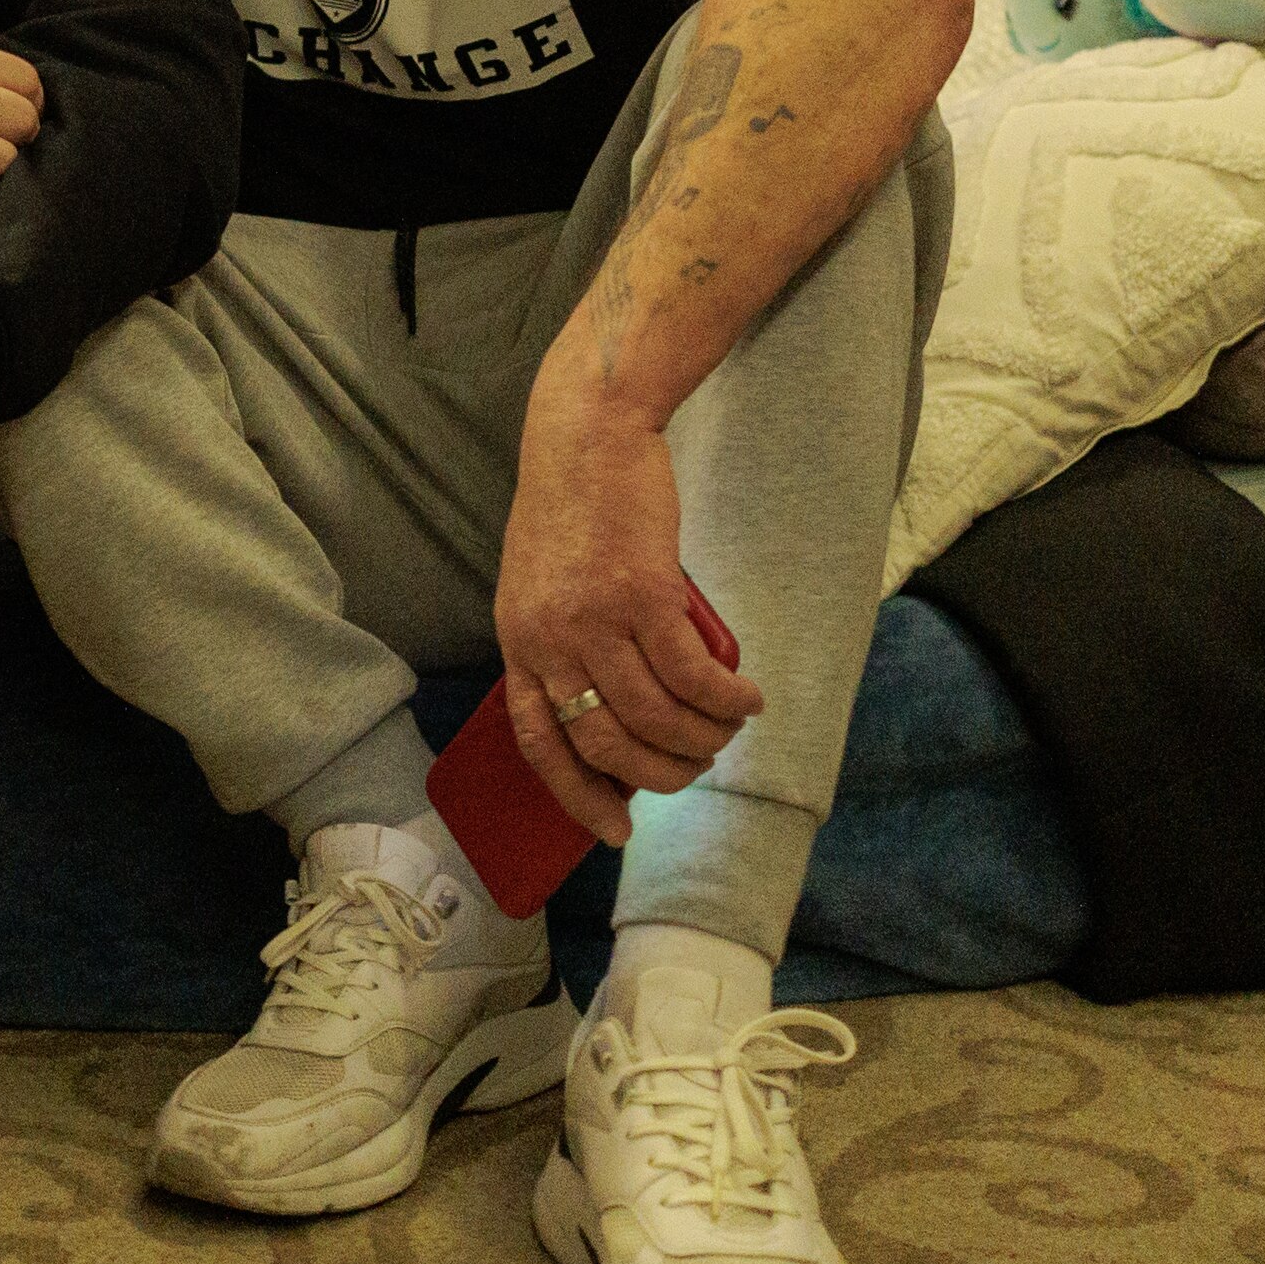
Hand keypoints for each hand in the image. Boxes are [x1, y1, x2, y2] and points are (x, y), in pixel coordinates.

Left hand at [491, 384, 764, 845]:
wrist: (588, 433)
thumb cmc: (573, 506)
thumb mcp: (541, 583)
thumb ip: (561, 641)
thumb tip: (602, 707)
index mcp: (518, 641)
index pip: (540, 742)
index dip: (579, 795)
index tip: (616, 831)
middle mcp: (549, 639)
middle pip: (607, 743)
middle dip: (660, 774)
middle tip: (696, 767)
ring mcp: (594, 619)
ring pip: (655, 716)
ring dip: (703, 738)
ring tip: (729, 730)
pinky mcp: (644, 594)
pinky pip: (691, 675)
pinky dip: (724, 699)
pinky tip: (746, 699)